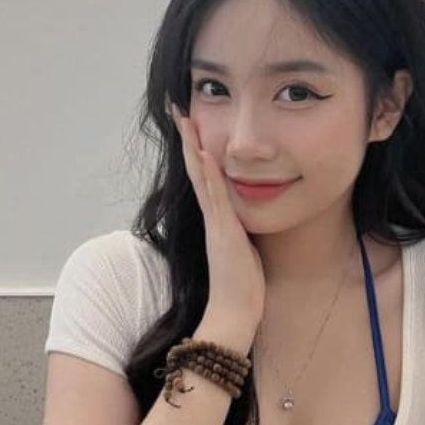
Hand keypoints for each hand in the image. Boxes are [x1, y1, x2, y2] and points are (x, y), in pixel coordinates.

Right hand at [171, 102, 265, 329]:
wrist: (234, 315)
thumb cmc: (242, 288)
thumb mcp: (245, 249)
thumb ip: (241, 231)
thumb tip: (247, 219)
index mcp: (218, 219)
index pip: (205, 177)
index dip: (196, 150)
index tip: (191, 124)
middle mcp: (212, 217)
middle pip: (196, 169)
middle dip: (188, 139)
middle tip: (177, 109)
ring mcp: (215, 223)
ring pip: (201, 177)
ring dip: (192, 147)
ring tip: (185, 118)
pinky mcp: (222, 232)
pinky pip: (214, 197)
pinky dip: (207, 174)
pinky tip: (203, 152)